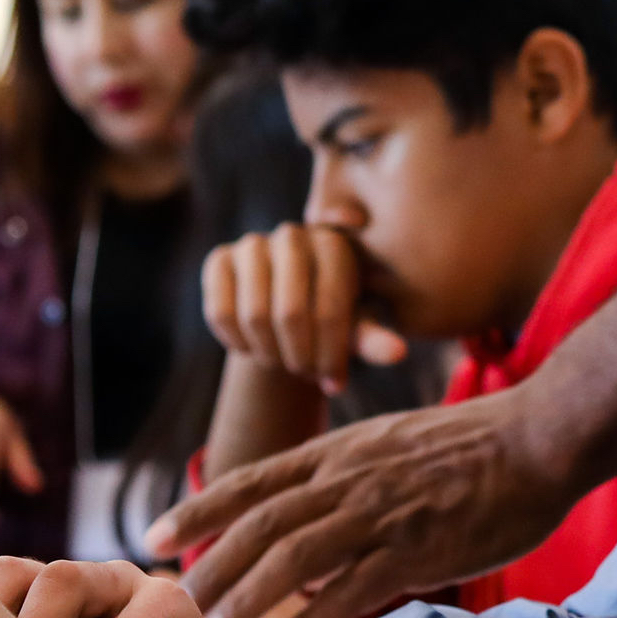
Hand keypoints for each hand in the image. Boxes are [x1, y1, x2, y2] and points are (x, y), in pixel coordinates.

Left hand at [147, 389, 577, 617]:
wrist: (540, 435)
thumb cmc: (479, 444)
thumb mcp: (395, 442)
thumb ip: (351, 475)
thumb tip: (318, 513)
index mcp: (341, 452)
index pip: (252, 480)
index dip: (199, 508)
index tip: (155, 533)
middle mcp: (348, 479)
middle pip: (258, 524)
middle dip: (209, 564)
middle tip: (178, 602)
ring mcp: (380, 512)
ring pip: (291, 557)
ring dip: (246, 595)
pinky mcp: (416, 547)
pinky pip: (351, 590)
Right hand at [202, 223, 410, 393]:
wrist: (284, 307)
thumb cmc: (331, 317)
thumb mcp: (356, 328)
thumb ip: (373, 339)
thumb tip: (396, 353)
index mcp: (335, 245)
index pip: (331, 310)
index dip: (330, 356)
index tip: (334, 382)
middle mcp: (293, 235)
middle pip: (290, 314)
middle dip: (298, 357)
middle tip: (304, 372)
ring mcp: (253, 244)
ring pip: (253, 315)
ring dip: (268, 353)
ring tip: (282, 360)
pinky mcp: (219, 259)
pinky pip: (220, 312)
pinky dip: (236, 342)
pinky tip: (252, 347)